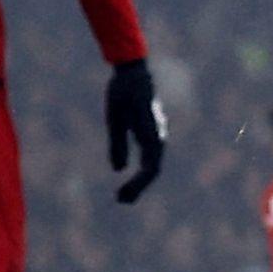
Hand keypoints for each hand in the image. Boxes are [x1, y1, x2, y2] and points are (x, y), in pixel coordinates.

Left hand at [106, 59, 167, 203]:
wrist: (133, 71)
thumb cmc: (122, 92)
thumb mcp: (114, 118)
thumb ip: (117, 142)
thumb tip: (118, 169)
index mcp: (151, 134)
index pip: (150, 168)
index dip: (138, 184)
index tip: (121, 194)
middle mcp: (158, 136)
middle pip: (153, 169)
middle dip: (138, 187)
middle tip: (120, 200)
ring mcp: (156, 134)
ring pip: (152, 164)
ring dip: (139, 181)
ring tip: (122, 195)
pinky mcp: (150, 131)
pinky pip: (149, 156)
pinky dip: (140, 170)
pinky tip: (128, 177)